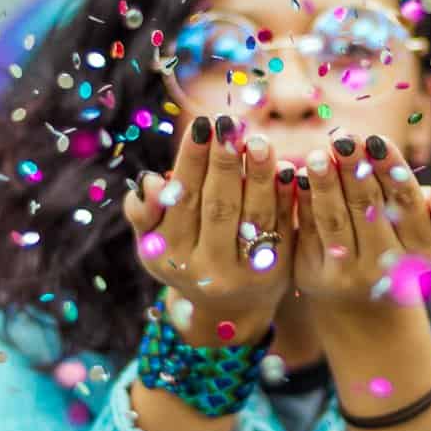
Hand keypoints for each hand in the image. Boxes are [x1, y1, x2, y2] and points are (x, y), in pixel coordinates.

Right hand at [122, 114, 296, 344]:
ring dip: (258, 175)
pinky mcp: (278, 271)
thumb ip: (144, 212)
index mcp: (172, 255)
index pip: (183, 200)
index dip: (192, 162)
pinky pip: (282, 227)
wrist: (228, 306)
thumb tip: (150, 182)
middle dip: (224, 163)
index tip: (201, 125)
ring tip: (258, 140)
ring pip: (254, 216)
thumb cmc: (184, 256)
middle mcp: (208, 269)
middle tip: (228, 125)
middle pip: (218, 207)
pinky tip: (287, 168)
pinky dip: (284, 197)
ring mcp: (246, 273)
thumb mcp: (154, 242)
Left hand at [292, 133, 430, 311]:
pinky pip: (307, 231)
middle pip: (368, 208)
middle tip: (343, 138)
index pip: (406, 203)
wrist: (366, 296)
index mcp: (422, 247)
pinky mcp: (313, 274)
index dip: (390, 170)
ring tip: (317, 154)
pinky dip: (302, 202)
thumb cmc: (404, 241)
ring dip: (325, 185)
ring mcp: (348, 273)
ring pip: (335, 220)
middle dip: (354, 170)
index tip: (376, 140)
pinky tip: (295, 176)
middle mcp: (386, 264)